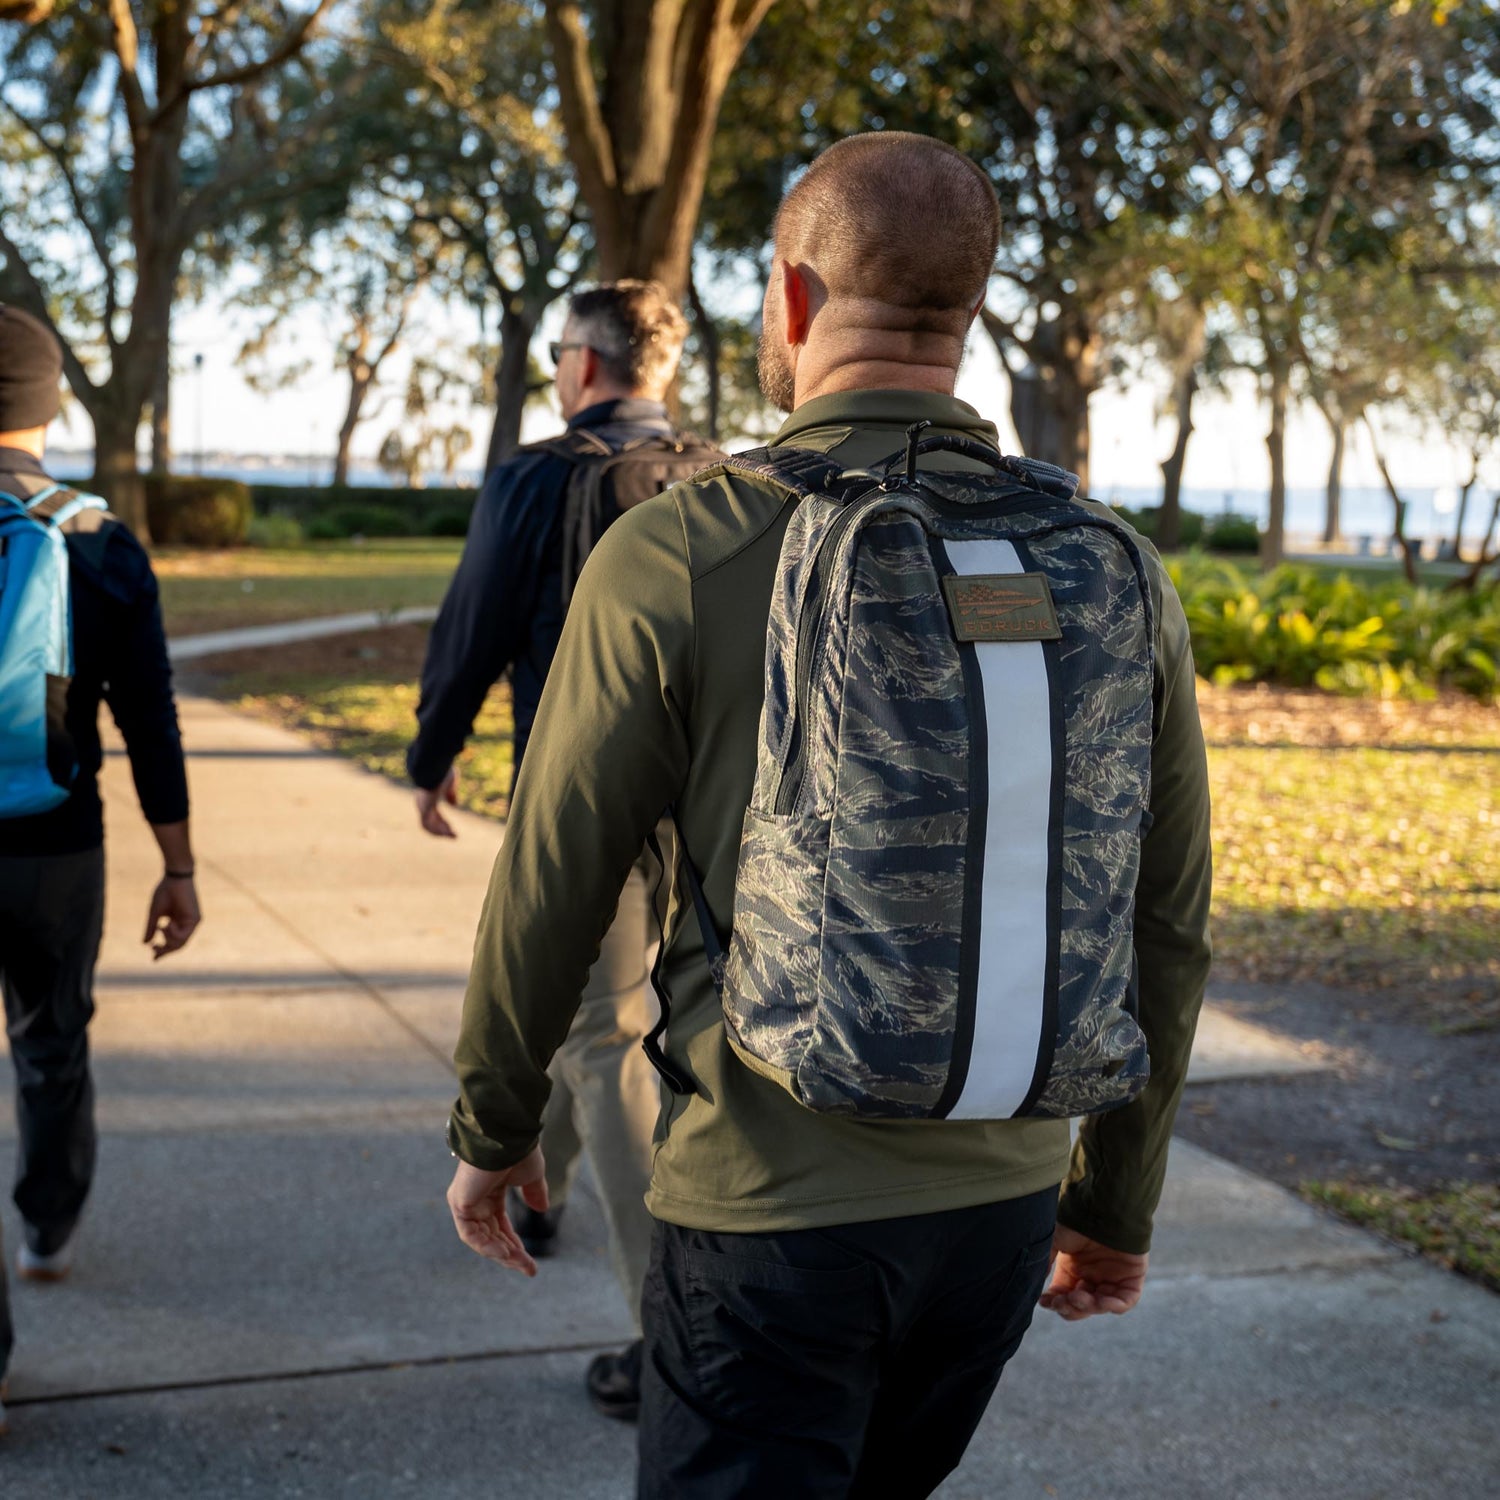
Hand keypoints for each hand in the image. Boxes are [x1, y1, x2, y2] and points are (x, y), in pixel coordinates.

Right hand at [143, 875, 200, 960]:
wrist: (175, 878)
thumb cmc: (165, 892)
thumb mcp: (155, 914)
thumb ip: (151, 928)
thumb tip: (145, 943)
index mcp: (178, 922)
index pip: (172, 942)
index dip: (163, 951)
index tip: (153, 959)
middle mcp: (186, 924)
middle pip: (178, 945)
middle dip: (165, 950)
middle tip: (153, 952)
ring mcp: (192, 922)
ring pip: (180, 942)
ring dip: (168, 939)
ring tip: (161, 927)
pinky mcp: (196, 919)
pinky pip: (183, 935)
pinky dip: (173, 933)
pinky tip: (166, 924)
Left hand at [415, 767, 458, 837]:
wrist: (434, 767)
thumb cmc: (443, 772)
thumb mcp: (450, 784)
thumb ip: (451, 794)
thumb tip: (454, 805)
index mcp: (428, 798)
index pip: (434, 814)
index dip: (442, 822)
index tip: (452, 828)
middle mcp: (423, 804)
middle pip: (431, 822)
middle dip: (442, 829)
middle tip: (454, 836)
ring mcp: (422, 806)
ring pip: (429, 826)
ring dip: (440, 832)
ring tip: (453, 836)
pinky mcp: (423, 809)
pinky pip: (427, 825)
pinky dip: (437, 830)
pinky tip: (447, 832)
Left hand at [447, 1146, 548, 1276]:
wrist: (507, 1138)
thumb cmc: (519, 1151)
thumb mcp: (532, 1176)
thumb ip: (534, 1193)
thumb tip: (542, 1209)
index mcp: (490, 1193)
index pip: (500, 1226)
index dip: (515, 1244)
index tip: (530, 1261)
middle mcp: (475, 1200)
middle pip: (492, 1236)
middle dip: (511, 1254)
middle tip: (529, 1269)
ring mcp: (466, 1202)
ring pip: (482, 1240)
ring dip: (502, 1254)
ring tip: (521, 1264)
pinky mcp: (460, 1204)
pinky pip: (471, 1235)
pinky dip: (487, 1246)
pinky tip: (505, 1253)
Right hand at [1039, 1224, 1147, 1319]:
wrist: (1104, 1209)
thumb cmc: (1077, 1222)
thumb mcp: (1055, 1241)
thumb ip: (1045, 1262)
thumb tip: (1034, 1284)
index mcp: (1072, 1269)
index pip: (1063, 1295)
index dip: (1055, 1302)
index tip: (1046, 1301)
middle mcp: (1091, 1276)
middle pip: (1080, 1305)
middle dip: (1070, 1307)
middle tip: (1064, 1300)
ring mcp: (1111, 1279)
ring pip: (1100, 1306)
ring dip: (1089, 1307)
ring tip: (1080, 1297)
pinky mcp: (1131, 1279)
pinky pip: (1124, 1301)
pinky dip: (1113, 1306)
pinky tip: (1101, 1301)